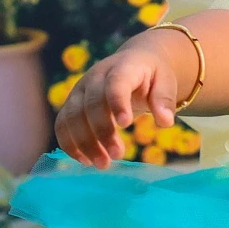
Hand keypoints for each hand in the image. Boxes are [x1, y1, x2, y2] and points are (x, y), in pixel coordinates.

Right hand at [53, 27, 193, 167]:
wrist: (134, 62)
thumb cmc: (151, 76)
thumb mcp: (166, 82)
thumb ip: (164, 100)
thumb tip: (165, 122)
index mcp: (122, 67)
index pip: (115, 83)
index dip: (117, 103)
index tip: (126, 124)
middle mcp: (95, 76)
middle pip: (91, 104)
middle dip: (102, 132)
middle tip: (118, 155)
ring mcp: (80, 90)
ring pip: (72, 116)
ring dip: (84, 143)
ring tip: (103, 164)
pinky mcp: (71, 104)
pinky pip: (62, 124)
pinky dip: (69, 144)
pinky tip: (85, 161)